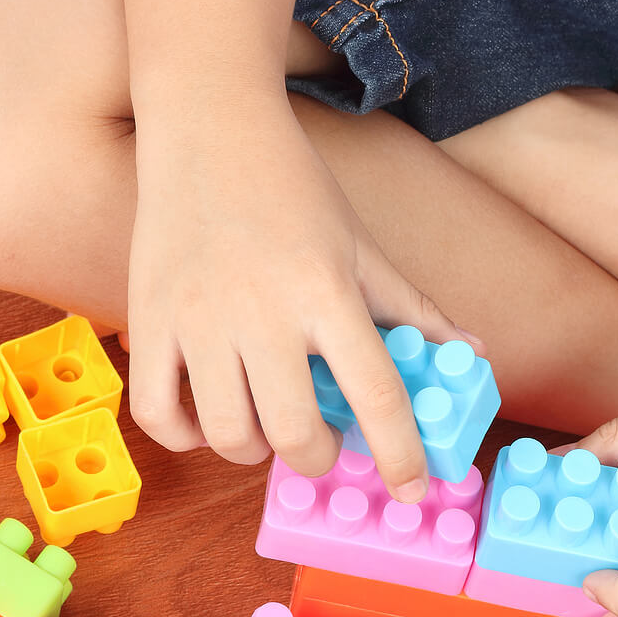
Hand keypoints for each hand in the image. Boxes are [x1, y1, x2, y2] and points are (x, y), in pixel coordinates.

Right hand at [126, 94, 477, 498]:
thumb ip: (412, 308)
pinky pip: (158, 413)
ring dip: (254, 451)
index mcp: (326, 292)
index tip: (408, 488)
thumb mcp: (361, 244)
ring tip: (265, 427)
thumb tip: (470, 355)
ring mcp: (197, 320)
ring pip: (226, 434)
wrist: (207, 127)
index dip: (400, 454)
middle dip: (318, 457)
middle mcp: (261, 312)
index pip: (377, 394)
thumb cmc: (290, 187)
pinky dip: (184, 436)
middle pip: (295, 433)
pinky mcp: (148, 321)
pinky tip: (206, 422)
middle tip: (323, 443)